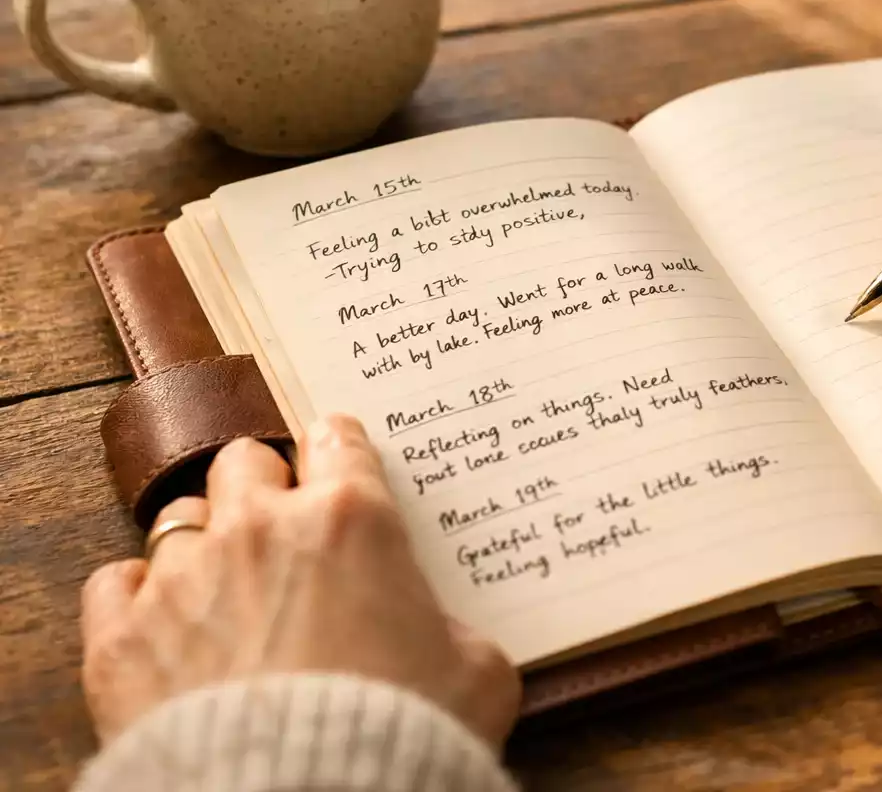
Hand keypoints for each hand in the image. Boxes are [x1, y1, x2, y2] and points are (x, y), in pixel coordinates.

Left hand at [80, 415, 520, 745]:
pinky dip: (137, 600)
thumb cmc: (403, 733)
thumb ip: (455, 628)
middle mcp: (259, 529)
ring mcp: (182, 579)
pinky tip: (166, 626)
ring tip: (227, 590)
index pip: (336, 439)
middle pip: (245, 461)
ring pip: (180, 518)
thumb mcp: (478, 672)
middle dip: (266, 488)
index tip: (341, 472)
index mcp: (350, 520)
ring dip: (205, 544)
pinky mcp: (122, 639)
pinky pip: (113, 583)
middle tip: (287, 535)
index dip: (341, 455)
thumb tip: (438, 634)